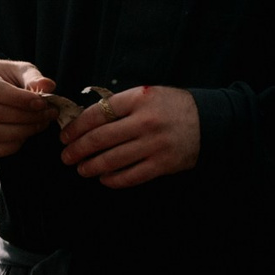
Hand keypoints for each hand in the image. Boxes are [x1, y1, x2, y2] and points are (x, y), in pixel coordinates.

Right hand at [0, 59, 59, 158]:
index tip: (42, 103)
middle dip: (27, 117)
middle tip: (48, 115)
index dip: (20, 99)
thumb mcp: (19, 71)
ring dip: (22, 132)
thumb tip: (48, 86)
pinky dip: (10, 146)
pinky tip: (25, 136)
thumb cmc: (4, 79)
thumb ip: (33, 78)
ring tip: (39, 125)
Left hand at [60, 85, 200, 187]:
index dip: (76, 127)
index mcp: (139, 99)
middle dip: (77, 150)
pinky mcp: (163, 164)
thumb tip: (84, 122)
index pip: (97, 114)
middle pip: (100, 139)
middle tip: (66, 157)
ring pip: (112, 160)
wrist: (209, 120)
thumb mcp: (146, 95)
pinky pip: (131, 176)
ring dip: (91, 166)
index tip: (65, 136)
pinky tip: (103, 178)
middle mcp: (146, 121)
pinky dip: (113, 179)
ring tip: (81, 169)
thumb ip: (119, 106)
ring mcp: (155, 144)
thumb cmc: (171, 106)